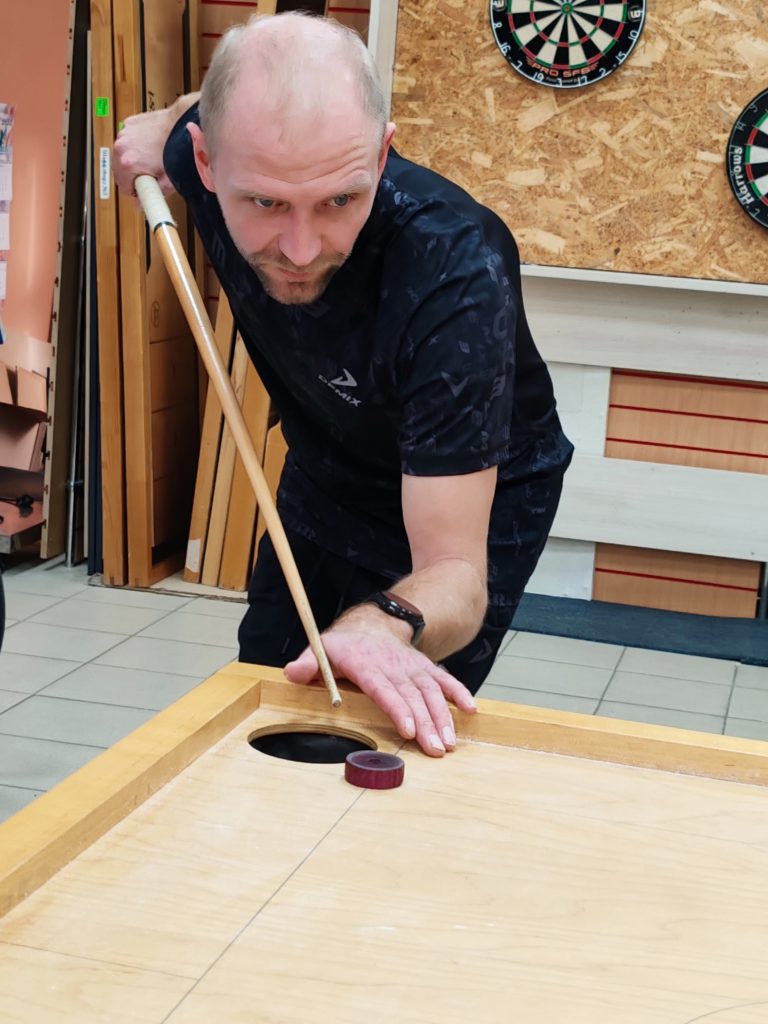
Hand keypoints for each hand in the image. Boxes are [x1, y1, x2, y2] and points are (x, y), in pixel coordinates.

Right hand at [112, 109, 175, 196]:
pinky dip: (134, 145)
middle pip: (119, 171)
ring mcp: (123, 133)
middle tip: (150, 174)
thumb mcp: (168, 181)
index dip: (136, 191)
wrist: (181, 124)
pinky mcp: (128, 124)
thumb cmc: (177, 149)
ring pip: (122, 155)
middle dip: (133, 175)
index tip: (145, 189)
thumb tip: (141, 206)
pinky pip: (127, 141)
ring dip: (132, 159)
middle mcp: (121, 147)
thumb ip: (152, 196)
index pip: (123, 187)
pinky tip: (148, 146)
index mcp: (127, 163)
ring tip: (150, 159)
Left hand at [284, 625, 476, 757]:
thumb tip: (292, 673)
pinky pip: (445, 680)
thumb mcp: (321, 648)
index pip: (384, 688)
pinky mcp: (425, 669)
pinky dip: (459, 693)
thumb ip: (308, 663)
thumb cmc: (344, 645)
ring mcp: (412, 667)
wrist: (373, 624)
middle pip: (412, 696)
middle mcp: (394, 666)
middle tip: (436, 749)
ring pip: (431, 692)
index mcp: (367, 664)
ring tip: (450, 742)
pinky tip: (470, 711)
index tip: (409, 729)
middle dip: (426, 724)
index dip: (398, 708)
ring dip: (444, 717)